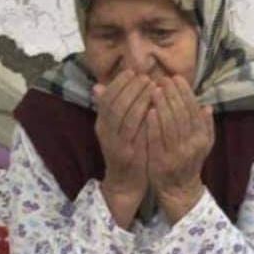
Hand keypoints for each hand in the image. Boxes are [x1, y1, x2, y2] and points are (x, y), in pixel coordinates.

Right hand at [93, 70, 154, 226]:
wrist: (124, 182)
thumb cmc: (125, 149)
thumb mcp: (115, 128)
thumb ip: (112, 107)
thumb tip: (99, 85)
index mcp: (101, 123)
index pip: (106, 97)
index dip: (118, 83)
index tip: (132, 71)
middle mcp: (105, 132)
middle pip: (115, 104)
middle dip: (130, 87)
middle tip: (144, 77)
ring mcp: (115, 143)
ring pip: (124, 116)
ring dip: (138, 99)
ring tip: (152, 87)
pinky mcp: (127, 154)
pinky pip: (135, 132)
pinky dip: (144, 117)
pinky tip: (155, 107)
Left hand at [146, 75, 214, 222]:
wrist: (179, 190)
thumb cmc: (189, 161)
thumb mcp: (203, 144)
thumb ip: (205, 126)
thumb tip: (207, 105)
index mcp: (201, 137)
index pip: (194, 109)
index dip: (185, 92)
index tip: (175, 78)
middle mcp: (191, 145)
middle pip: (182, 114)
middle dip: (172, 94)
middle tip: (162, 79)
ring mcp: (176, 154)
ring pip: (170, 125)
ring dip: (162, 105)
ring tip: (154, 89)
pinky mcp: (161, 161)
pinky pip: (157, 140)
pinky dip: (154, 125)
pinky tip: (148, 111)